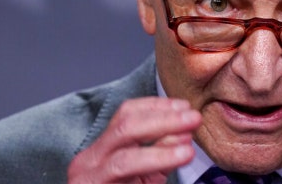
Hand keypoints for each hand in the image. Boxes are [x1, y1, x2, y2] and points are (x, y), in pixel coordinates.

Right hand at [67, 97, 201, 182]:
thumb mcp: (145, 174)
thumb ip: (162, 152)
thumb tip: (185, 133)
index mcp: (102, 148)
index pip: (127, 113)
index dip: (157, 106)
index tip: (185, 106)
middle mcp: (89, 160)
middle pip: (126, 126)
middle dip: (163, 119)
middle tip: (193, 118)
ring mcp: (88, 180)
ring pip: (125, 157)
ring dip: (162, 149)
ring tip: (189, 148)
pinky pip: (125, 174)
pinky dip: (155, 162)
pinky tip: (177, 159)